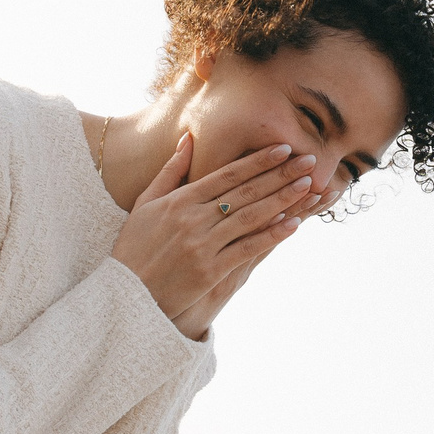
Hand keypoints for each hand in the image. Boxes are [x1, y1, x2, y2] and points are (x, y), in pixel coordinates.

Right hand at [109, 135, 315, 337]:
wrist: (124, 293)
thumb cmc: (134, 247)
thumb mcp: (145, 203)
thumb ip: (170, 171)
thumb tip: (188, 140)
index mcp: (179, 200)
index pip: (226, 174)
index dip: (257, 161)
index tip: (284, 148)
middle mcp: (193, 219)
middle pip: (244, 192)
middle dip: (280, 175)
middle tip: (309, 161)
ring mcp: (202, 245)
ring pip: (250, 217)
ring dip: (282, 200)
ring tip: (309, 186)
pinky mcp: (209, 271)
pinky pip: (247, 249)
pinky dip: (271, 236)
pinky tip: (294, 224)